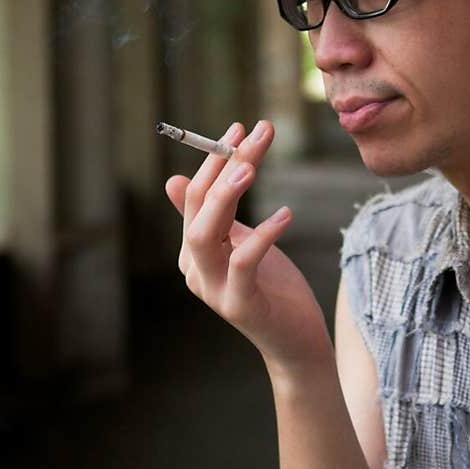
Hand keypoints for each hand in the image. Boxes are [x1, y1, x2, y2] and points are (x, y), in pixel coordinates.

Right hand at [165, 120, 334, 372]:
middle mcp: (195, 270)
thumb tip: (174, 180)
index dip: (215, 159)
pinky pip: (243, 264)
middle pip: (197, 210)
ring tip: (251, 167)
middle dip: (221, 167)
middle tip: (250, 134)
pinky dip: (262, 236)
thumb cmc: (272, 289)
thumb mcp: (241, 243)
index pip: (195, 197)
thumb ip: (214, 216)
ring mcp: (214, 290)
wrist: (295, 342)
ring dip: (225, 198)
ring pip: (204, 236)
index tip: (241, 126)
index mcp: (193, 251)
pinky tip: (285, 214)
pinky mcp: (239, 306)